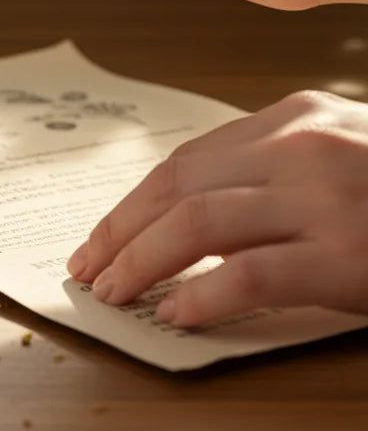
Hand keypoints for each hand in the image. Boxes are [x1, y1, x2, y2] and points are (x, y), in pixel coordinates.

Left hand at [65, 90, 367, 325]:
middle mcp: (303, 146)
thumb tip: (188, 209)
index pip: (185, 161)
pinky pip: (252, 273)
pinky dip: (204, 295)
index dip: (132, 203)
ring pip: (199, 223)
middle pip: (179, 188)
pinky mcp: (350, 254)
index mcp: (294, 116)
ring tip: (115, 292)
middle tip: (89, 269)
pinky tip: (176, 314)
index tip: (101, 236)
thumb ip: (274, 165)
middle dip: (122, 233)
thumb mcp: (340, 152)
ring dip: (142, 261)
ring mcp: (327, 197)